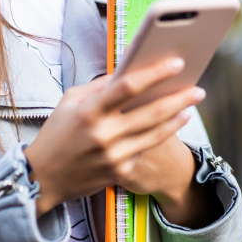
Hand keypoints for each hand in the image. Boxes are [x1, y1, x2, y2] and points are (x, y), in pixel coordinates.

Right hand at [25, 58, 205, 217]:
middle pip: (152, 112)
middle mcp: (103, 134)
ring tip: (190, 106)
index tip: (176, 63)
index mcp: (89, 111)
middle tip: (198, 89)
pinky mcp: (120, 172)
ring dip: (178, 118)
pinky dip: (158, 136)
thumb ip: (99, 87)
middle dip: (180, 98)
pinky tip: (170, 125)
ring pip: (156, 134)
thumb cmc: (56, 134)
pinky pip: (144, 150)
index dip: (155, 73)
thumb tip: (127, 71)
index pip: (128, 86)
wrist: (43, 178)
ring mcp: (113, 156)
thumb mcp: (69, 102)